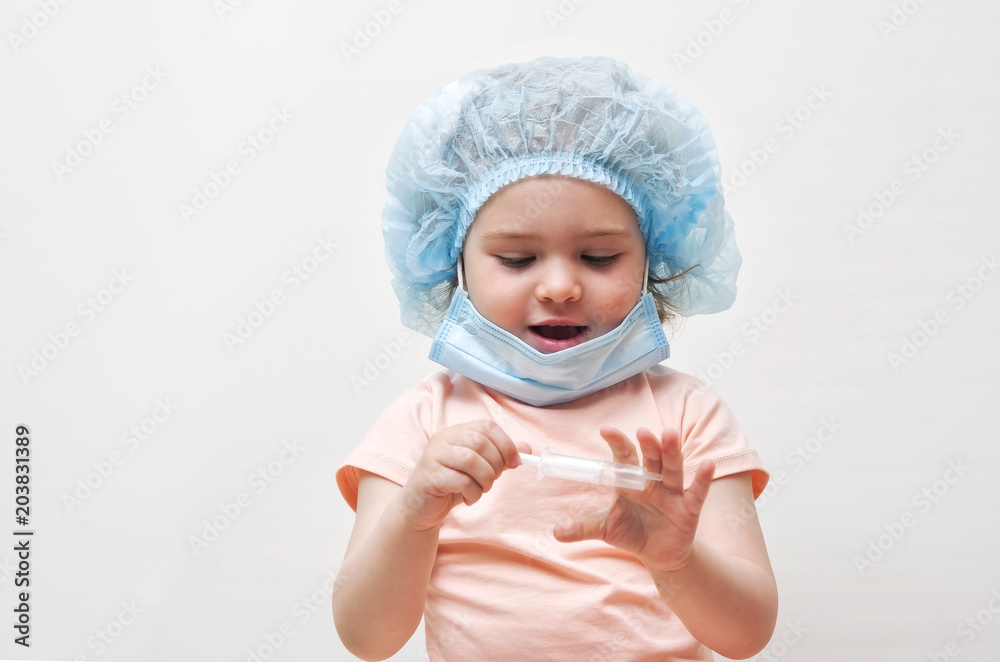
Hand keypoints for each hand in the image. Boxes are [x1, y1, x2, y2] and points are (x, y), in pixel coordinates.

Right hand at [399, 420, 529, 531]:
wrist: (420, 507)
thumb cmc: (451, 484)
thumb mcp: (478, 469)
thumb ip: (500, 457)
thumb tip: (527, 449)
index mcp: (456, 432)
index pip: (487, 426)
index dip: (506, 443)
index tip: (515, 462)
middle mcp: (443, 439)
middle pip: (480, 442)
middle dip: (495, 465)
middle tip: (493, 480)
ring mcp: (434, 456)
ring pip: (471, 461)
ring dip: (485, 480)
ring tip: (481, 490)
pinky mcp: (430, 476)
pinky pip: (461, 481)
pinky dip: (473, 493)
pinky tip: (469, 498)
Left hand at [552, 426, 714, 572]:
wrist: (659, 555)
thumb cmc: (632, 532)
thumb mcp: (606, 529)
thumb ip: (583, 527)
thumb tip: (555, 531)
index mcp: (631, 482)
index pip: (624, 458)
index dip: (617, 443)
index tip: (605, 429)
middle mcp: (652, 482)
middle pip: (651, 458)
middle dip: (648, 445)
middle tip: (643, 430)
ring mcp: (672, 493)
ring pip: (672, 469)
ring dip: (671, 452)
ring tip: (670, 434)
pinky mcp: (689, 509)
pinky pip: (697, 492)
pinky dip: (702, 479)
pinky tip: (707, 464)